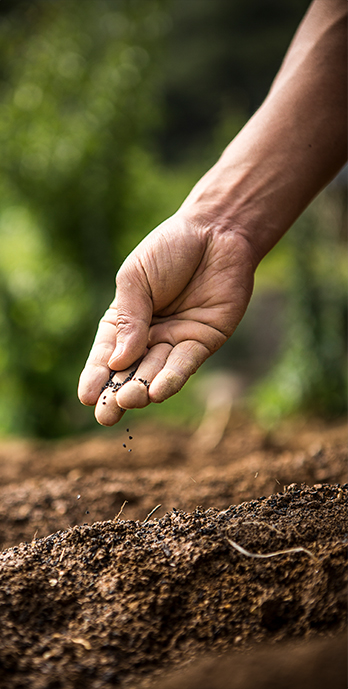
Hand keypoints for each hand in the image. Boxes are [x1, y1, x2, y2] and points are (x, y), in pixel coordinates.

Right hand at [78, 212, 254, 424]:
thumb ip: (129, 319)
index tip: (86, 397)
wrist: (216, 231)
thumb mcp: (136, 279)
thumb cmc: (169, 249)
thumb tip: (118, 362)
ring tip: (129, 400)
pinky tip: (157, 391)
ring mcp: (176, 341)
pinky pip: (185, 365)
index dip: (96, 376)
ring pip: (156, 372)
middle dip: (116, 394)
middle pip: (130, 372)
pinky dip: (172, 379)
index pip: (106, 354)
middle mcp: (149, 336)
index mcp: (125, 320)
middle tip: (105, 414)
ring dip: (142, 388)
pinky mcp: (203, 341)